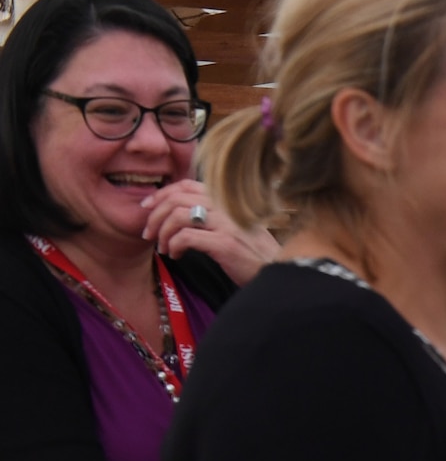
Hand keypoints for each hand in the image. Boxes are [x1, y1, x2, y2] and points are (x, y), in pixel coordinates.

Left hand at [141, 179, 280, 285]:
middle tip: (148, 232)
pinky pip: (186, 237)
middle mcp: (226, 207)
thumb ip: (216, 216)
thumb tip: (183, 214)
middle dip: (155, 215)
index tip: (148, 208)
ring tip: (162, 248)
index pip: (186, 185)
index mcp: (227, 200)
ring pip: (177, 216)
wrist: (283, 276)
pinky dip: (174, 246)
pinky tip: (176, 256)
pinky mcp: (225, 244)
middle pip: (176, 198)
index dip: (162, 193)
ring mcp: (226, 224)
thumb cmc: (258, 256)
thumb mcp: (238, 228)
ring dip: (162, 232)